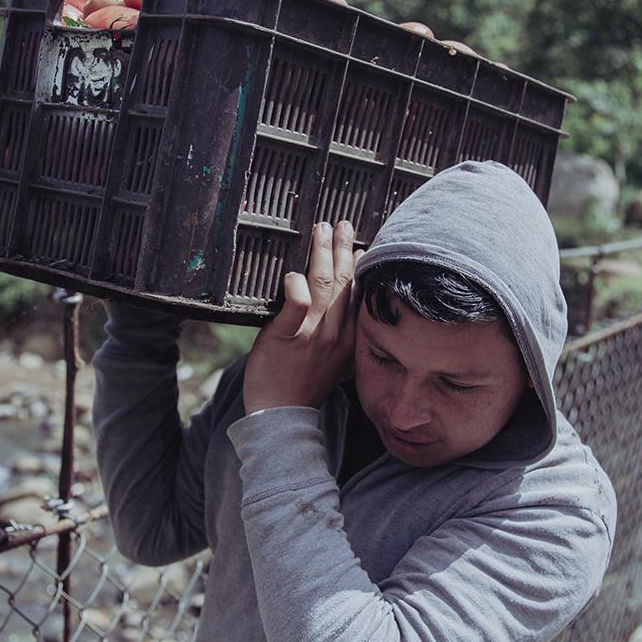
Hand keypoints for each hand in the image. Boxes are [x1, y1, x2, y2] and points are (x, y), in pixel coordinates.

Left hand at [243, 221, 358, 412]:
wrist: (280, 417)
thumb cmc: (301, 388)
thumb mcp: (332, 361)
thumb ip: (337, 333)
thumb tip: (336, 306)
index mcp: (347, 339)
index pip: (358, 295)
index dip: (359, 267)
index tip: (360, 247)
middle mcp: (332, 333)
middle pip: (344, 282)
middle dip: (344, 249)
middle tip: (343, 224)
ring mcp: (309, 334)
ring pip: (323, 285)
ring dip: (323, 253)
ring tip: (322, 230)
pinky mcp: (284, 337)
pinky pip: (295, 307)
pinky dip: (296, 288)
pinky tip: (296, 272)